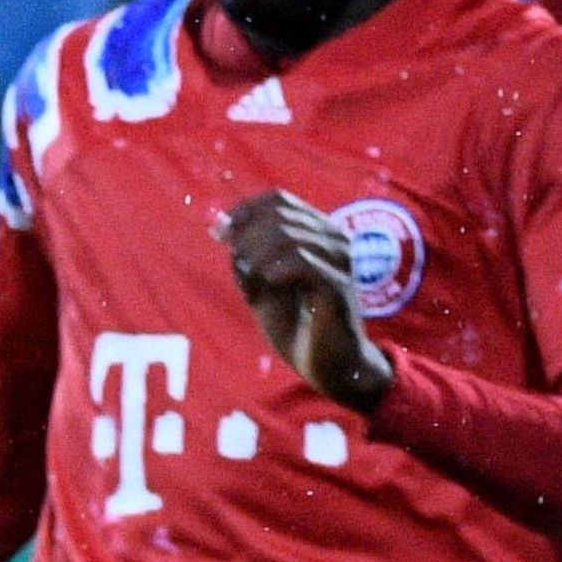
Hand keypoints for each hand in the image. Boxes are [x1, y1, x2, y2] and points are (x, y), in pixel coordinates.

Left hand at [218, 189, 392, 408]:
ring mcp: (341, 261)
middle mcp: (335, 239)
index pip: (278, 199)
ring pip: (289, 236)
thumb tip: (222, 227)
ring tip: (252, 283)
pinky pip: (303, 262)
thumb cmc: (293, 321)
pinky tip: (267, 284)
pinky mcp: (339, 286)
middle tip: (239, 265)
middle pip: (280, 214)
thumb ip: (244, 254)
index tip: (220, 233)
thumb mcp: (259, 282)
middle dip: (247, 238)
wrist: (322, 362)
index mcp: (317, 231)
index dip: (244, 210)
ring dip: (258, 257)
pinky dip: (275, 271)